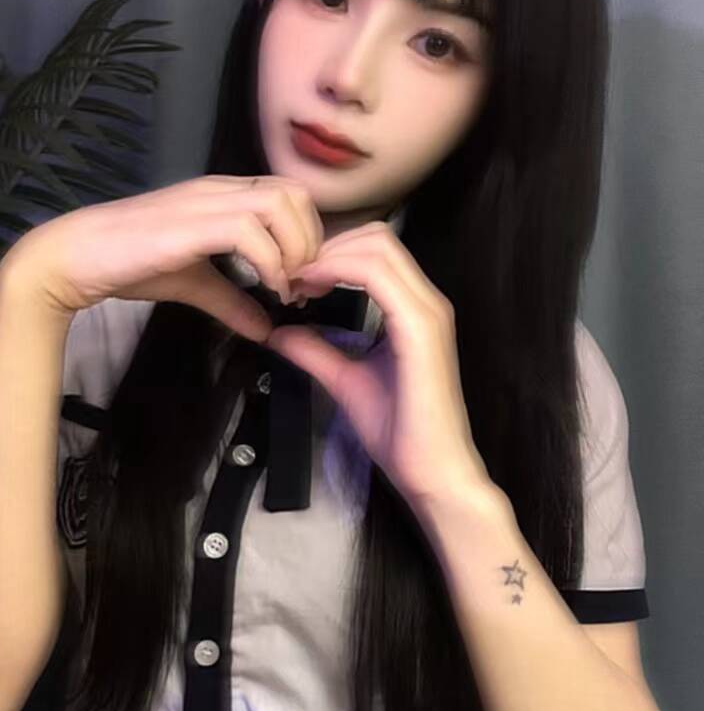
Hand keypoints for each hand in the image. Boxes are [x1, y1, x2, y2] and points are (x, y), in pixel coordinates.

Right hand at [0, 176, 324, 342]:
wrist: (77, 257)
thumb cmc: (130, 264)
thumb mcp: (194, 284)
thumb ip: (232, 301)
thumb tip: (266, 329)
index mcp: (224, 196)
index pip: (291, 194)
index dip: (310, 236)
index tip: (306, 282)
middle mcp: (221, 190)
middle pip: (296, 193)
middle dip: (311, 241)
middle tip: (303, 285)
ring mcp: (206, 202)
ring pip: (280, 202)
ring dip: (296, 248)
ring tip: (286, 288)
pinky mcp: (192, 222)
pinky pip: (251, 230)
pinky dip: (271, 261)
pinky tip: (268, 289)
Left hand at [263, 221, 493, 506]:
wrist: (432, 474)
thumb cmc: (400, 434)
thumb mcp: (345, 381)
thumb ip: (316, 352)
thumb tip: (277, 331)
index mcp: (413, 308)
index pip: (372, 249)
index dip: (327, 252)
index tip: (289, 278)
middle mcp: (426, 300)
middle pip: (374, 236)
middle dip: (324, 246)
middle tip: (286, 277)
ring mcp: (428, 311)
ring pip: (377, 246)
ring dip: (328, 256)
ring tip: (294, 283)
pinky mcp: (422, 327)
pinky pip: (378, 275)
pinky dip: (338, 271)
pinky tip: (309, 292)